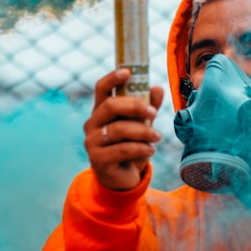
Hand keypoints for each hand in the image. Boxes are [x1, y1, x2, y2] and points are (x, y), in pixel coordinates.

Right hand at [84, 69, 164, 190]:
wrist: (121, 178)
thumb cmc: (130, 146)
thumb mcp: (141, 125)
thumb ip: (148, 107)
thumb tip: (158, 88)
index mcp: (101, 111)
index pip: (101, 89)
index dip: (112, 78)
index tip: (128, 72)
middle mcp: (92, 124)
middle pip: (110, 106)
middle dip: (135, 106)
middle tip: (154, 113)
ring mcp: (92, 142)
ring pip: (119, 130)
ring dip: (143, 132)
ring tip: (157, 137)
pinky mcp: (98, 160)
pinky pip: (122, 150)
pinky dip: (141, 149)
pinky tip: (151, 151)